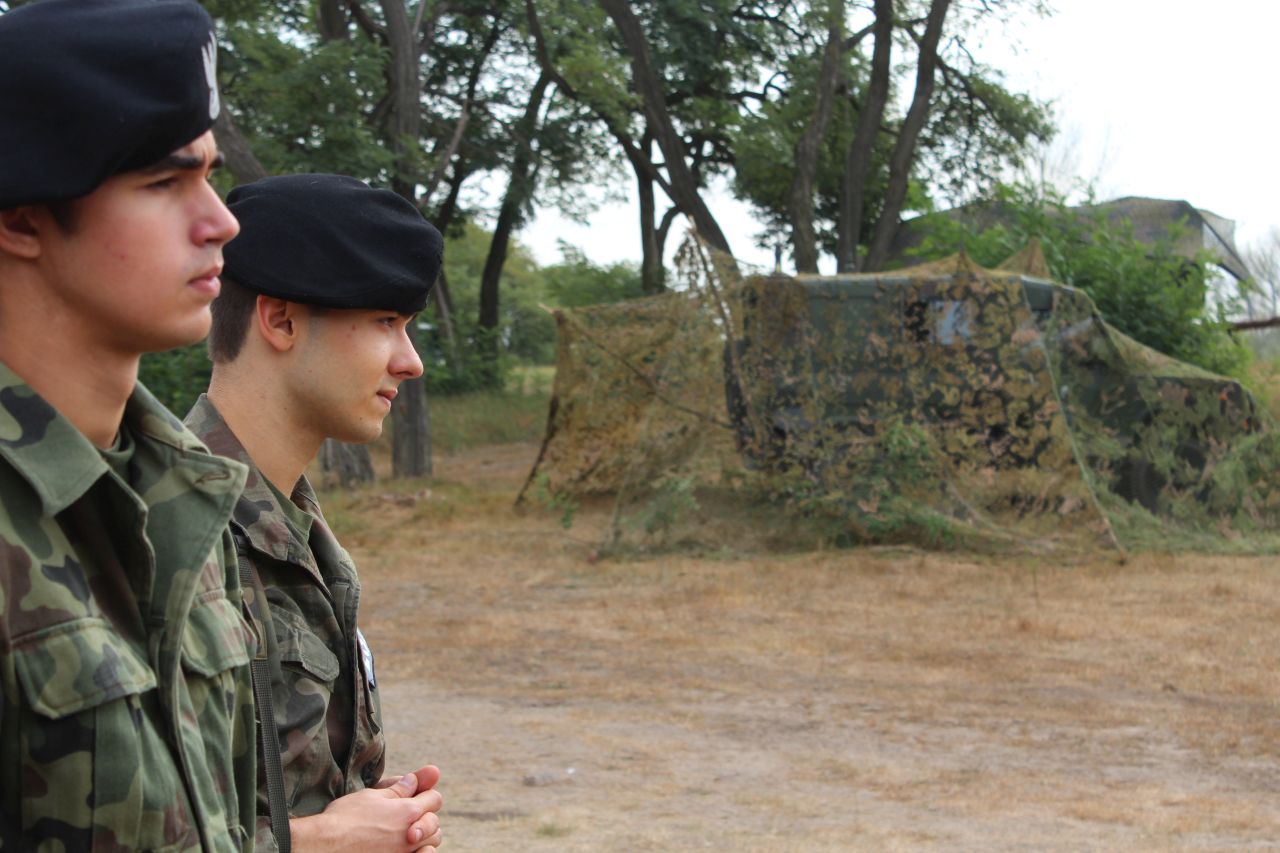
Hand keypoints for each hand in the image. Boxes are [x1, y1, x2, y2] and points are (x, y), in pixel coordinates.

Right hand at [291, 771, 442, 851]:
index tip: (418, 795)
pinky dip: (421, 852)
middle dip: (428, 816)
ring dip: (426, 836)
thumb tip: (415, 780)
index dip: (427, 794)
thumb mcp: (371, 796)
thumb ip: (398, 790)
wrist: (325, 846)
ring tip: (410, 832)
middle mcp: (411, 834)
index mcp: (407, 811)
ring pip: (431, 843)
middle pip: (435, 823)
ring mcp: (404, 852)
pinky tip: (407, 847)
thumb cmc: (344, 818)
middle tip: (412, 816)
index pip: (434, 799)